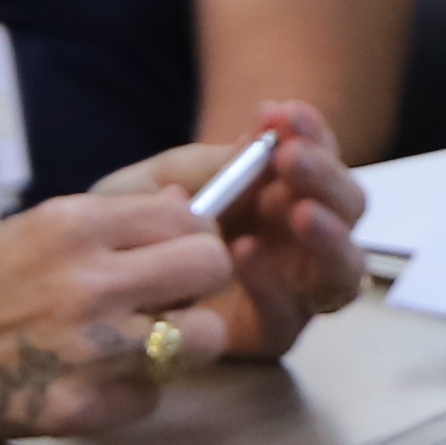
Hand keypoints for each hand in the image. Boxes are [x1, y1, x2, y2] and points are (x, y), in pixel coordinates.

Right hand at [0, 185, 239, 444]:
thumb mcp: (23, 232)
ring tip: (139, 348)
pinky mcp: (80, 407)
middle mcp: (87, 279)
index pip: (188, 217)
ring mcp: (88, 347)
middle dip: (199, 285)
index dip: (188, 238)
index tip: (169, 256)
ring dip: (181, 345)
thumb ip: (103, 224)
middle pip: (211, 267)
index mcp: (70, 225)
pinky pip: (152, 396)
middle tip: (167, 302)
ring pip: (204, 338)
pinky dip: (130, 394)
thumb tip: (182, 209)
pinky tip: (89, 383)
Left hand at [126, 102, 368, 349]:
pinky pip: (289, 316)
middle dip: (326, 177)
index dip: (313, 132)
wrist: (97, 284)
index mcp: (287, 191)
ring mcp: (296, 287)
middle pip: (348, 207)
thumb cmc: (138, 221)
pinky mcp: (272, 332)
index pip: (322, 158)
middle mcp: (303, 237)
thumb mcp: (157, 181)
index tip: (281, 112)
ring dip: (329, 235)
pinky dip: (273, 286)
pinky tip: (243, 255)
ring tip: (299, 211)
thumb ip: (206, 165)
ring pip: (344, 266)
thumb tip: (255, 140)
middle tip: (290, 157)